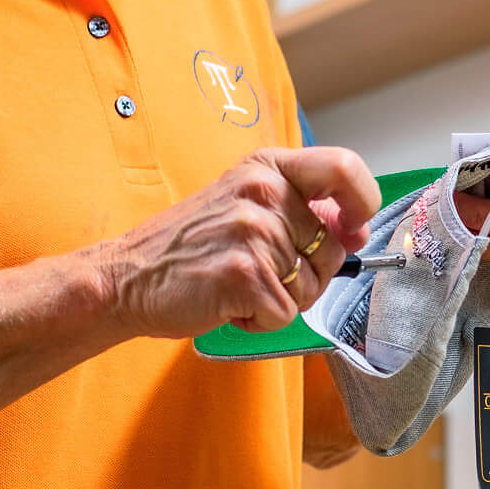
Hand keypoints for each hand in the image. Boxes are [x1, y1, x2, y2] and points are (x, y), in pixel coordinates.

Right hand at [98, 148, 379, 337]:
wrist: (126, 277)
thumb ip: (301, 208)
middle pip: (332, 247)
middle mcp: (263, 192)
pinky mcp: (244, 274)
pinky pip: (285, 314)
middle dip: (307, 275)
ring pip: (310, 287)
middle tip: (260, 272)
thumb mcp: (243, 203)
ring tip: (237, 284)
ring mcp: (253, 232)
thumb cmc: (188, 246)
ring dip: (280, 300)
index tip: (353, 227)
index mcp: (266, 168)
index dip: (362, 201)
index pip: (344, 167)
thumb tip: (356, 230)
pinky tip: (228, 303)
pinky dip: (261, 321)